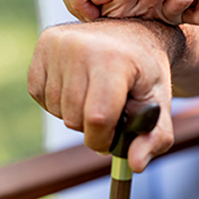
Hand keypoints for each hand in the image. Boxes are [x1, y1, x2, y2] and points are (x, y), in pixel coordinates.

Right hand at [27, 21, 175, 171]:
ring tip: (97, 91)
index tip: (115, 134)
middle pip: (74, 118)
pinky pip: (39, 93)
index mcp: (113, 60)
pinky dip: (58, 99)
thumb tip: (136, 165)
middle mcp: (81, 46)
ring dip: (75, 112)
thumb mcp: (159, 103)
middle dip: (93, 126)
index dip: (104, 138)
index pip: (97, 119)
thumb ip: (156, 137)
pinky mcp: (44, 43)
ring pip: (57, 109)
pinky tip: (79, 83)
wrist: (135, 33)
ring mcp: (59, 42)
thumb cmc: (147, 72)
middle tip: (111, 107)